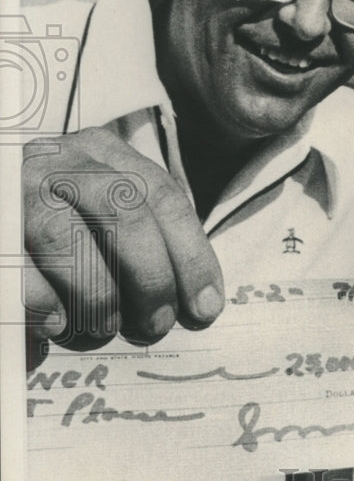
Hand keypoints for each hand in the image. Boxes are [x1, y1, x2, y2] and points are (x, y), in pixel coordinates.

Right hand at [24, 127, 223, 352]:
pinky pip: (19, 274)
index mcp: (103, 154)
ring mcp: (17, 193)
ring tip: (104, 327)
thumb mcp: (108, 212)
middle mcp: (60, 163)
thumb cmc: (60, 223)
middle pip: (124, 213)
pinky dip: (45, 306)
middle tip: (156, 325)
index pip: (163, 198)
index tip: (205, 307)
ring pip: (68, 243)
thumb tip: (200, 303)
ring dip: (98, 298)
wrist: (2, 208)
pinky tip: (58, 324)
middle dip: (151, 278)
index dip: (191, 257)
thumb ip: (151, 240)